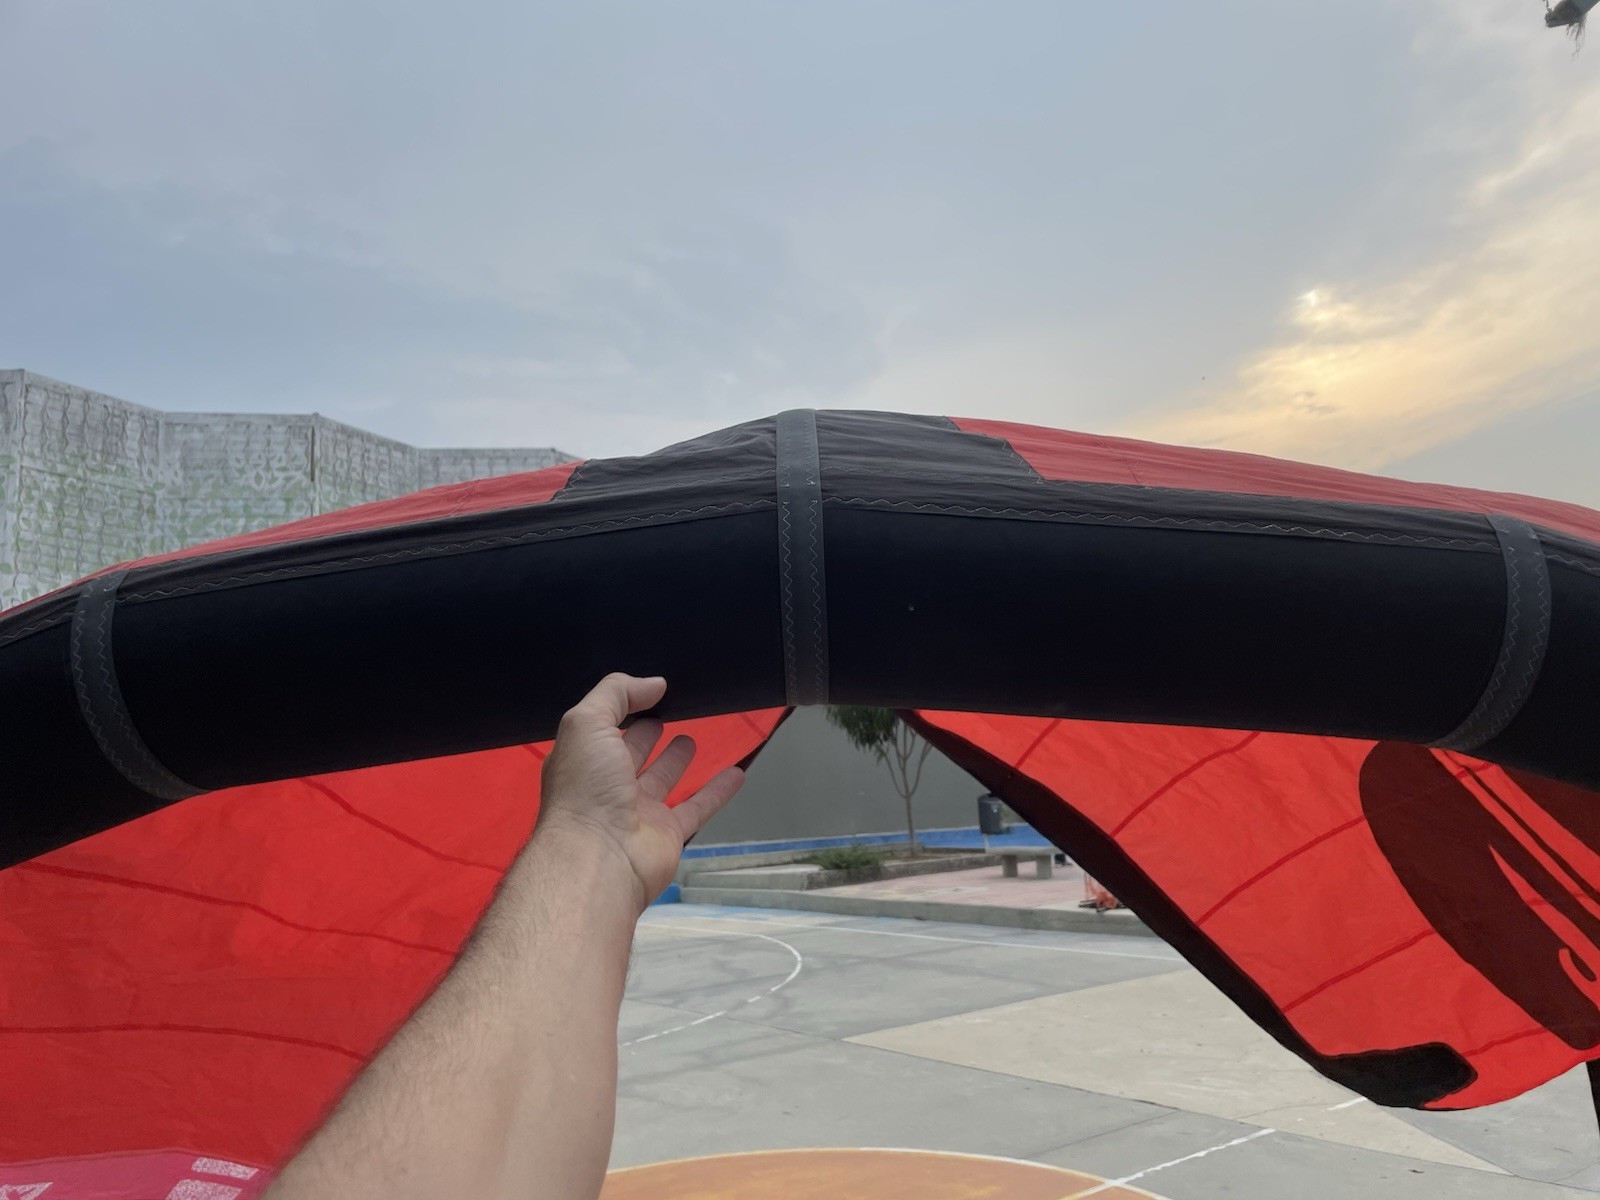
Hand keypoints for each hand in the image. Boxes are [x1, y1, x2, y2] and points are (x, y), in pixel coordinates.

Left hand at [535, 673, 744, 911]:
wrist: (599, 859)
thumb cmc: (585, 789)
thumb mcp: (587, 723)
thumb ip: (616, 694)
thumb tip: (653, 683)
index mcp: (583, 760)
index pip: (601, 728)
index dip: (621, 708)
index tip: (649, 691)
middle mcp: (606, 785)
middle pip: (631, 753)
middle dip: (645, 733)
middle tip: (668, 711)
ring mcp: (637, 811)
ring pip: (661, 779)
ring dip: (675, 760)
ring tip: (691, 739)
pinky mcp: (667, 833)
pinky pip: (696, 806)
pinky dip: (717, 791)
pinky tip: (736, 773)